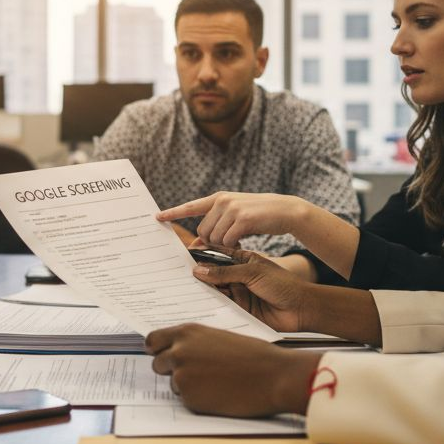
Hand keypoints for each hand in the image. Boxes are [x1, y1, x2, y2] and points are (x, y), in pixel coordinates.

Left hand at [145, 324, 320, 416]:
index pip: (153, 340)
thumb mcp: (219, 338)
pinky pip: (187, 400)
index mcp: (187, 333)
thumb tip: (181, 352)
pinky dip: (199, 400)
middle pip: (157, 364)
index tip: (160, 355)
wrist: (273, 376)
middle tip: (193, 374)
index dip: (157, 350)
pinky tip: (220, 394)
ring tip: (216, 383)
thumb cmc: (254, 355)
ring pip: (174, 384)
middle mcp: (179, 352)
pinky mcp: (190, 399)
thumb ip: (196, 343)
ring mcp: (182, 376)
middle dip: (171, 370)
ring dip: (188, 386)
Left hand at [157, 192, 310, 247]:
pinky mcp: (242, 219)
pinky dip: (235, 246)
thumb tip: (195, 244)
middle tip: (230, 241)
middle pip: (203, 231)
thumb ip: (217, 224)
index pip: (191, 206)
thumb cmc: (260, 216)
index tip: (156, 217)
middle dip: (213, 242)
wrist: (286, 210)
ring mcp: (232, 209)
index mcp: (218, 198)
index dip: (173, 212)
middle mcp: (222, 201)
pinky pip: (228, 241)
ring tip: (240, 238)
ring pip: (215, 238)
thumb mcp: (236, 215)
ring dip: (226, 245)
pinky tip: (245, 240)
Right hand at [191, 248, 315, 332]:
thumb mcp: (252, 273)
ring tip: (186, 288)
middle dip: (198, 274)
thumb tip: (199, 271)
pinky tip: (199, 302)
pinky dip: (211, 304)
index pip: (217, 254)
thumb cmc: (282, 284)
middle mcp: (237, 276)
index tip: (184, 254)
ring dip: (203, 289)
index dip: (201, 254)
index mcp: (241, 260)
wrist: (301, 309)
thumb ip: (225, 272)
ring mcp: (237, 293)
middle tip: (179, 273)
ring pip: (214, 290)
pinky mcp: (238, 309)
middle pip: (212, 274)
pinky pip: (220, 306)